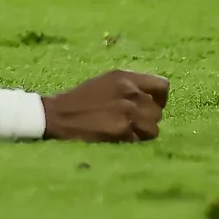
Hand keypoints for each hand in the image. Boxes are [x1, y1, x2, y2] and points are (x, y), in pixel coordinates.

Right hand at [44, 71, 169, 141]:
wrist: (57, 115)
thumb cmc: (80, 99)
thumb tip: (153, 99)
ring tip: (125, 130)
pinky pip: (141, 140)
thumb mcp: (105, 82)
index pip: (161, 86)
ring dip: (142, 132)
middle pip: (157, 110)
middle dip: (146, 117)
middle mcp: (129, 92)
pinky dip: (133, 141)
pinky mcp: (123, 131)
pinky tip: (118, 137)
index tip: (148, 105)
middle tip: (130, 121)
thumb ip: (130, 86)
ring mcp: (127, 112)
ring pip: (153, 128)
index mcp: (124, 77)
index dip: (158, 98)